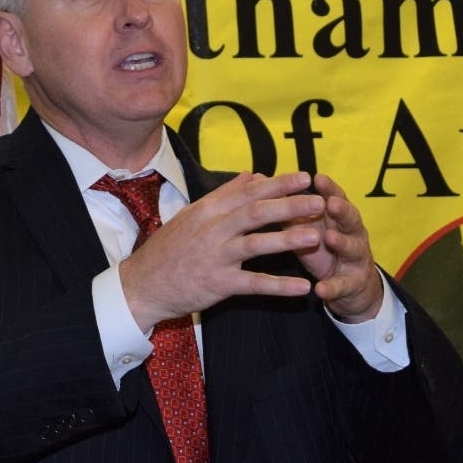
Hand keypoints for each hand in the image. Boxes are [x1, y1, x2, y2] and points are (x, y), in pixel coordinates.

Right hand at [119, 171, 326, 331]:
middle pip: (256, 212)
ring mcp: (215, 257)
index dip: (279, 184)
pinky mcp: (218, 285)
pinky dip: (279, 286)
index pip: (248, 191)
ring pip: (257, 244)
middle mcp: (212, 230)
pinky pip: (254, 284)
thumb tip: (253, 175)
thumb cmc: (170, 249)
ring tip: (316, 236)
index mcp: (208, 210)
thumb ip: (225, 195)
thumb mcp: (193, 215)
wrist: (142, 284)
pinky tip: (303, 288)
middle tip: (319, 201)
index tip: (305, 177)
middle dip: (290, 205)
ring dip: (288, 239)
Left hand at [290, 173, 382, 323]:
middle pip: (351, 218)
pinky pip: (342, 285)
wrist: (350, 285)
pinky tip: (320, 289)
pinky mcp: (352, 284)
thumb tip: (262, 180)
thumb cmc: (323, 247)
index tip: (318, 177)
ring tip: (329, 238)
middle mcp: (352, 233)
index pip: (336, 197)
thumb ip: (290, 208)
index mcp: (339, 217)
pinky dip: (332, 287)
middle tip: (330, 204)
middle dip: (342, 210)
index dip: (329, 188)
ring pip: (352, 248)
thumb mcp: (306, 227)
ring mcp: (355, 259)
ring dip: (342, 242)